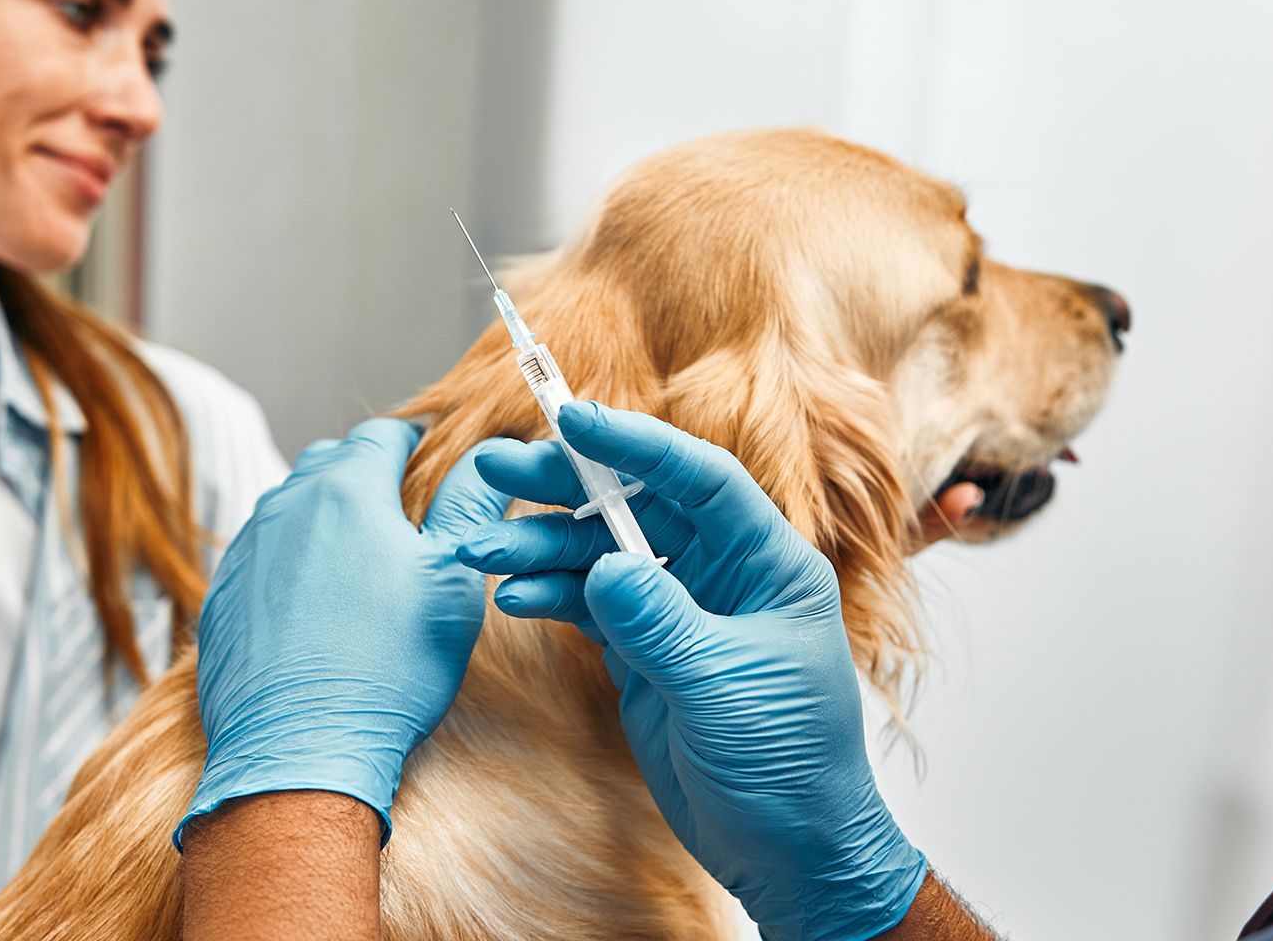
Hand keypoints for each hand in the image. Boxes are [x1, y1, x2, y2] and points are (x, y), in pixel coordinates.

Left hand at [176, 418, 508, 846]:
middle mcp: (287, 506)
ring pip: (291, 507)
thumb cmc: (388, 667)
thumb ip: (469, 505)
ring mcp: (247, 551)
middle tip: (403, 505)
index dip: (415, 439)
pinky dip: (291, 560)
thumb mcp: (452, 580)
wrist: (300, 750)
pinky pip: (261, 556)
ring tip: (360, 555)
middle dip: (366, 471)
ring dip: (326, 515)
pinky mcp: (222, 597)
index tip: (434, 454)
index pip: (382, 434)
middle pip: (330, 462)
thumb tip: (487, 456)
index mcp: (348, 488)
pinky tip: (316, 602)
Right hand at [457, 403, 926, 940]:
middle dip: (567, 488)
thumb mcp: (724, 686)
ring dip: (542, 549)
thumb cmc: (790, 764)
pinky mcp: (645, 650)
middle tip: (499, 470)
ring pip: (602, 555)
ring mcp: (679, 610)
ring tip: (482, 551)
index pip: (700, 479)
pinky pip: (588, 604)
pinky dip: (550, 596)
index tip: (574, 420)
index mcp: (767, 563)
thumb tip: (606, 567)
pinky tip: (513, 596)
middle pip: (637, 505)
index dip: (637, 444)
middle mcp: (722, 573)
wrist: (790, 852)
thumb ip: (661, 621)